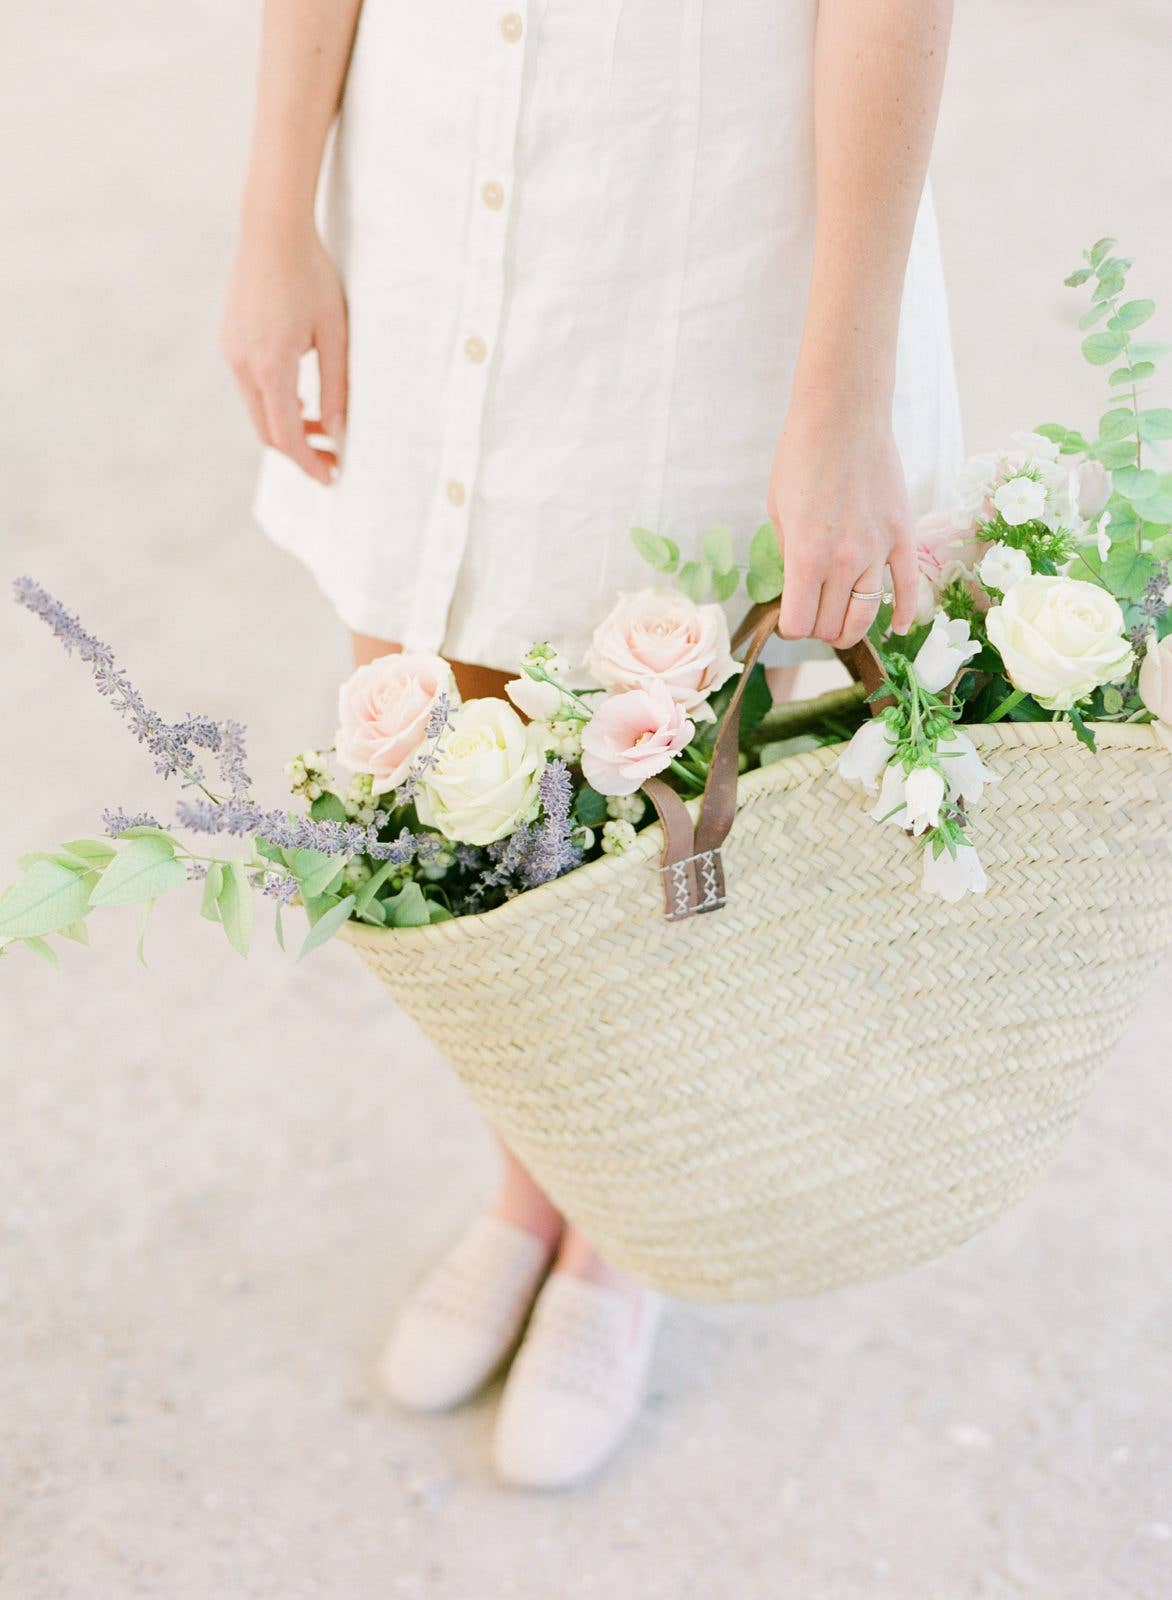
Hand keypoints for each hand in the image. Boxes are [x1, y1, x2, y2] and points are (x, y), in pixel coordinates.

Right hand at [220, 216, 346, 485]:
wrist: (271, 227)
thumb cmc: (311, 276)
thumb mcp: (335, 334)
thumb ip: (337, 386)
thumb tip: (336, 430)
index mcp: (271, 366)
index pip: (287, 435)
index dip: (309, 463)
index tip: (331, 478)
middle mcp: (242, 364)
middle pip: (267, 431)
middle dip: (299, 451)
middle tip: (332, 458)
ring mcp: (230, 351)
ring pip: (257, 409)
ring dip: (287, 426)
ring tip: (322, 428)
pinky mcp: (229, 340)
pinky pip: (251, 387)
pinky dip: (275, 403)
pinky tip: (300, 400)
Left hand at [766, 394, 917, 648]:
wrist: (844, 416)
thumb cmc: (801, 457)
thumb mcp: (777, 510)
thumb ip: (788, 553)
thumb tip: (797, 584)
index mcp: (805, 556)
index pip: (799, 624)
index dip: (789, 627)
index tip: (787, 616)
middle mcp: (843, 561)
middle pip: (832, 625)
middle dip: (817, 628)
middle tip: (812, 614)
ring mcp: (878, 550)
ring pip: (865, 615)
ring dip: (849, 628)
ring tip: (840, 625)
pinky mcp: (902, 536)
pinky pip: (908, 587)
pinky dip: (902, 614)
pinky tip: (895, 628)